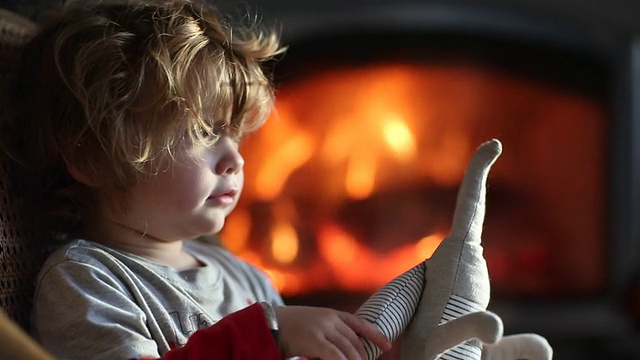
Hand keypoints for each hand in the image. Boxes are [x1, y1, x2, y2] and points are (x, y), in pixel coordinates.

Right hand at [274, 305, 391, 359]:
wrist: (270, 323)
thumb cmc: (290, 327)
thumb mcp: (314, 324)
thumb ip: (330, 331)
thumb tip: (345, 346)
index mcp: (332, 314)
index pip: (361, 323)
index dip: (376, 335)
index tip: (388, 346)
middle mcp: (331, 319)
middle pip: (355, 341)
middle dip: (364, 356)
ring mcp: (323, 328)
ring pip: (348, 350)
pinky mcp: (315, 340)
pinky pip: (336, 356)